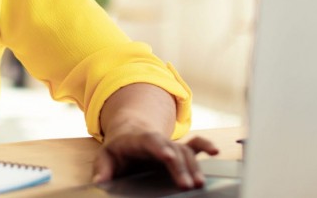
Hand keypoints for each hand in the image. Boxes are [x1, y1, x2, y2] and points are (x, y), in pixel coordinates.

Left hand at [92, 131, 218, 188]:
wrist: (131, 131)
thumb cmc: (119, 147)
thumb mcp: (106, 155)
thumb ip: (103, 168)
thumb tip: (100, 181)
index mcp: (139, 139)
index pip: (150, 141)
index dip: (160, 147)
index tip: (168, 156)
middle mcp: (159, 140)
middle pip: (173, 150)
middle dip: (180, 167)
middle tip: (186, 184)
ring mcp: (171, 144)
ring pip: (186, 153)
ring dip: (194, 167)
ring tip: (199, 184)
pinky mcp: (180, 150)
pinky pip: (195, 146)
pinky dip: (206, 146)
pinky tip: (216, 152)